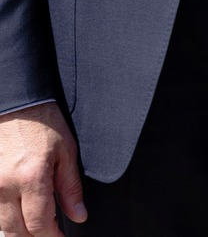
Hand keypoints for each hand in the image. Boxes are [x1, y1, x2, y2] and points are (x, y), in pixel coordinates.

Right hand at [0, 102, 84, 235]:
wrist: (16, 105)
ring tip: (36, 224)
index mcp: (31, 178)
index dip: (51, 236)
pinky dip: (5, 218)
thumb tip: (78, 216)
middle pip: (15, 231)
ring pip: (1, 225)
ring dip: (18, 231)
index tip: (60, 236)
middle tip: (50, 233)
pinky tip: (19, 213)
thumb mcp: (66, 152)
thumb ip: (70, 187)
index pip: (39, 224)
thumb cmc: (43, 124)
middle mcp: (5, 186)